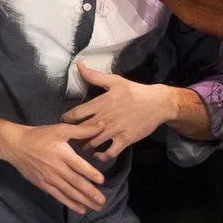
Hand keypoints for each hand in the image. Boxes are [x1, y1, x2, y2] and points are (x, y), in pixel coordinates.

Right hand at [0, 121, 107, 213]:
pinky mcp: (43, 185)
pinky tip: (81, 209)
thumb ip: (82, 130)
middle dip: (90, 193)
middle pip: (76, 182)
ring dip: (83, 201)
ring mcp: (49, 178)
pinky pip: (59, 196)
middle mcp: (57, 168)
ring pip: (69, 192)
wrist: (16, 145)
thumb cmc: (40, 136)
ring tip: (96, 207)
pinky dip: (70, 203)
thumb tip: (102, 125)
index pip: (79, 166)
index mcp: (62, 154)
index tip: (102, 181)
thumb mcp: (61, 129)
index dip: (91, 173)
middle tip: (103, 201)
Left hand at [61, 62, 182, 154]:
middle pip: (81, 131)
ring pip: (92, 143)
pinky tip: (98, 154)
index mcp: (100, 103)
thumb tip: (79, 65)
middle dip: (73, 135)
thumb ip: (94, 76)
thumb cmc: (135, 91)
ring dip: (85, 146)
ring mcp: (114, 131)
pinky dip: (101, 156)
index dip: (66, 119)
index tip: (64, 122)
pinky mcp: (124, 140)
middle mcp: (104, 118)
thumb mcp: (114, 81)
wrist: (157, 103)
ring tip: (82, 146)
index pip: (75, 114)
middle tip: (70, 137)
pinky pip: (109, 153)